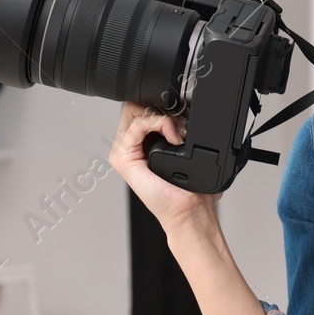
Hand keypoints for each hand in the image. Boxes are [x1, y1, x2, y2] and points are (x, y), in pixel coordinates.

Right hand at [108, 101, 221, 244]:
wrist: (189, 210)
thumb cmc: (191, 189)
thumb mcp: (189, 150)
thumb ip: (182, 127)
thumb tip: (189, 106)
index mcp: (144, 142)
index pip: (143, 106)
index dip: (164, 104)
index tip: (184, 113)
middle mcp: (131, 145)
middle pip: (136, 104)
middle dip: (162, 108)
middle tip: (181, 125)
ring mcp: (124, 151)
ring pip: (134, 109)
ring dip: (162, 117)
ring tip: (178, 134)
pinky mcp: (122, 157)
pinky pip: (136, 124)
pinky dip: (157, 123)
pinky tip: (173, 136)